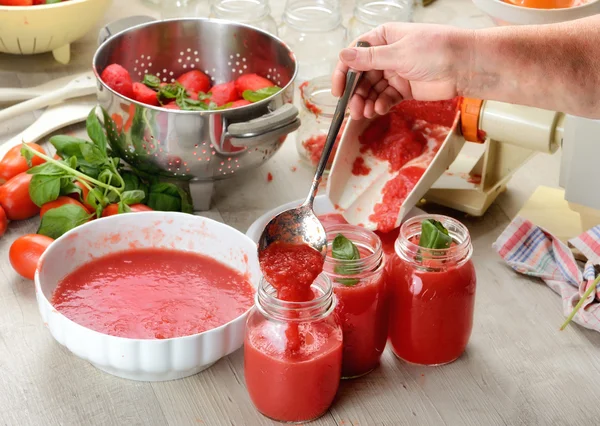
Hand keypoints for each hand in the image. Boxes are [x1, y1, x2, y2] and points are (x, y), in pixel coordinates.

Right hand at [332, 23, 472, 119]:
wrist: (465, 66)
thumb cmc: (436, 50)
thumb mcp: (399, 52)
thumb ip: (370, 58)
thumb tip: (343, 55)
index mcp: (383, 38)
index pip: (355, 55)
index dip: (343, 72)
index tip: (338, 90)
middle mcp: (387, 55)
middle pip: (362, 76)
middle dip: (356, 93)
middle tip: (353, 109)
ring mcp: (395, 72)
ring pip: (372, 90)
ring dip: (366, 102)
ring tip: (364, 113)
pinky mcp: (404, 89)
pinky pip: (386, 98)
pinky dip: (380, 105)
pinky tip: (379, 109)